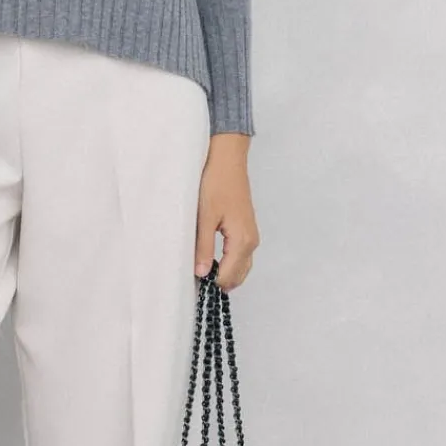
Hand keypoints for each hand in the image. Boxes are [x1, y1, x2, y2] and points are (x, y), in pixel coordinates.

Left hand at [194, 132, 258, 289]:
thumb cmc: (215, 184)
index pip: (228, 275)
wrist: (227, 160)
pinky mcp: (246, 228)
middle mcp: (251, 241)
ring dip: (227, 274)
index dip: (211, 283)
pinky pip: (242, 255)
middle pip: (239, 275)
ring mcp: (251, 235)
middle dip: (220, 282)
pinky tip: (215, 262)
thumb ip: (203, 247)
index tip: (193, 285)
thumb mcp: (204, 218)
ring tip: (205, 275)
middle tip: (198, 284)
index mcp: (242, 241)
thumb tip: (201, 273)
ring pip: (242, 266)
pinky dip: (231, 263)